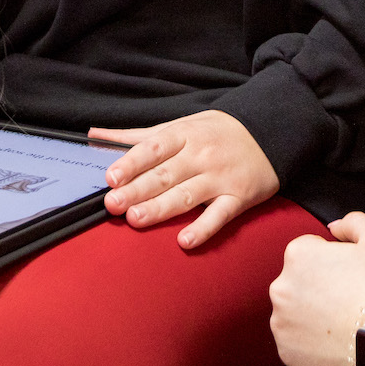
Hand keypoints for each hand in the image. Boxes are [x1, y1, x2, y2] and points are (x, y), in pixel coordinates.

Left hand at [88, 109, 278, 249]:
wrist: (270, 132)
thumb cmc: (216, 132)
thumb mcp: (180, 124)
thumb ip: (137, 135)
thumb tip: (94, 136)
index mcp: (184, 135)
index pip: (154, 148)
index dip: (132, 163)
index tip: (111, 177)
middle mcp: (201, 156)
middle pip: (166, 174)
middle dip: (138, 189)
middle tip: (113, 203)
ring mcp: (220, 178)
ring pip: (187, 195)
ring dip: (161, 208)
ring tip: (137, 219)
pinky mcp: (239, 198)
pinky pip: (220, 215)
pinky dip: (203, 229)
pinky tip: (184, 241)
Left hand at [270, 212, 364, 365]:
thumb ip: (353, 221)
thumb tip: (333, 227)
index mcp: (297, 254)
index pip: (310, 250)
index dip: (333, 260)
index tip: (350, 274)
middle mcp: (280, 287)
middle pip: (300, 281)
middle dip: (319, 286)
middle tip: (348, 298)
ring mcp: (281, 322)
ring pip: (296, 311)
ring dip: (312, 313)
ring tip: (343, 321)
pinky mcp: (286, 351)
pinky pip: (297, 340)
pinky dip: (311, 341)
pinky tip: (335, 340)